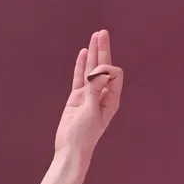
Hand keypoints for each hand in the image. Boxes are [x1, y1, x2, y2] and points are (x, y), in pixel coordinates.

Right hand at [54, 29, 123, 160]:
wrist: (70, 149)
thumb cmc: (84, 135)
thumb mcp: (91, 112)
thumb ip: (94, 91)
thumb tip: (99, 72)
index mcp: (111, 100)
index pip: (114, 75)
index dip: (106, 68)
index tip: (95, 73)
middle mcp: (102, 96)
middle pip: (104, 68)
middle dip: (103, 51)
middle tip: (102, 33)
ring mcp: (88, 96)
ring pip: (91, 71)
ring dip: (93, 54)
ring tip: (94, 37)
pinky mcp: (76, 99)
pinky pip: (79, 78)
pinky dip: (81, 66)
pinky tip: (83, 53)